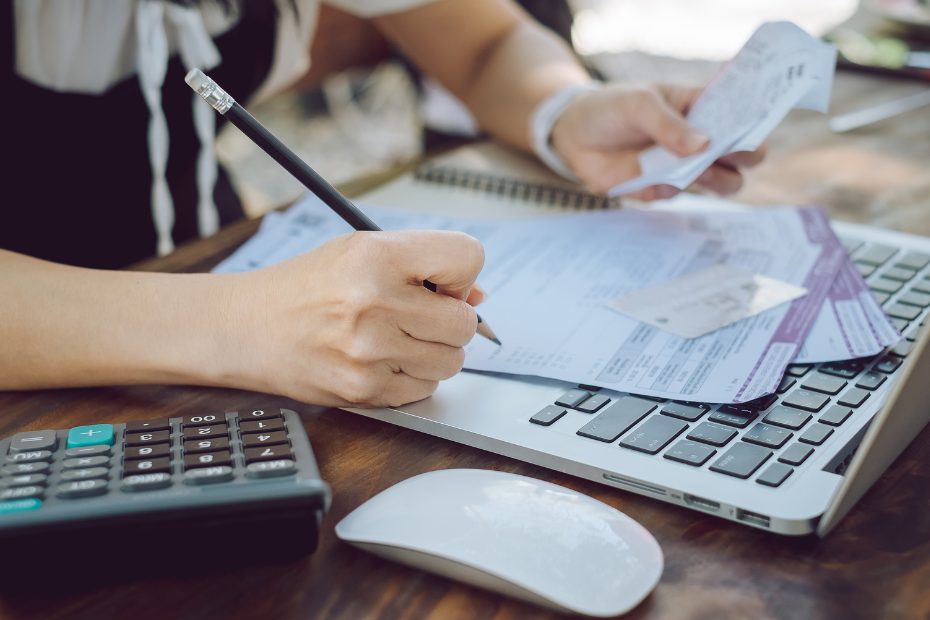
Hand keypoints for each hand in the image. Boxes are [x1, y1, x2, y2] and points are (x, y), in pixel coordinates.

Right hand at [222, 230, 484, 407]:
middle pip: (465, 322)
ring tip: (395, 339)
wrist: (244, 328)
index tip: (442, 284)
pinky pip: (423, 389)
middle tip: (418, 317)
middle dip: (450, 321)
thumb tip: (477, 298)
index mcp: (376, 255)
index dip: (461, 274)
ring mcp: (369, 351)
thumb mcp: (359, 253)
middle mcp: (374, 301)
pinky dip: (410, 379)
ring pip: (451, 361)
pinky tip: (380, 361)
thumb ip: (421, 267)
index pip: (466, 257)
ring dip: (432, 353)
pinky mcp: (363, 390)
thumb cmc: (304, 288)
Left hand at [550, 83, 765, 199]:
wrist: (572, 132)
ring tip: (697, 170)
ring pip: (720, 183)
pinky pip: (673, 196)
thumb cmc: (611, 107)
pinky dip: (666, 189)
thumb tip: (703, 145)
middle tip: (728, 155)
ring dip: (715, 180)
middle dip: (743, 159)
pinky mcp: (658, 188)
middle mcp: (699, 141)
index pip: (742, 118)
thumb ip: (669, 124)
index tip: (749, 132)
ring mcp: (681, 167)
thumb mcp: (638, 104)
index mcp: (701, 109)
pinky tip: (649, 180)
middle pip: (742, 159)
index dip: (753, 126)